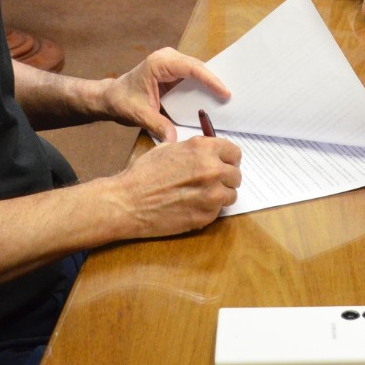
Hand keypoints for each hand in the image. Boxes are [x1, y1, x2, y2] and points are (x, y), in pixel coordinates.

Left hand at [99, 47, 229, 142]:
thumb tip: (173, 141)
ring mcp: (172, 62)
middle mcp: (168, 58)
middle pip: (199, 67)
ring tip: (227, 98)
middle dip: (215, 81)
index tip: (225, 93)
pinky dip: (203, 86)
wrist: (110, 97)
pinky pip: (193, 76)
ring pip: (198, 70)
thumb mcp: (139, 115)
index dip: (210, 80)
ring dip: (211, 83)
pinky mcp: (174, 71)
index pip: (192, 68)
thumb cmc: (122, 101)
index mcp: (159, 63)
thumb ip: (158, 125)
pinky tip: (213, 98)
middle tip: (233, 97)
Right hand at [111, 135, 242, 237]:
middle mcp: (212, 170)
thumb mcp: (168, 149)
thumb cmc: (143, 174)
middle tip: (211, 183)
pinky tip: (191, 207)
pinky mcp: (207, 216)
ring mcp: (211, 195)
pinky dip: (208, 210)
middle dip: (225, 178)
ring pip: (230, 195)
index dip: (228, 159)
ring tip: (200, 196)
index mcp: (204, 149)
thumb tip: (208, 153)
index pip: (234, 152)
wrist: (128, 202)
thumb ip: (193, 150)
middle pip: (235, 175)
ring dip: (220, 196)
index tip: (224, 164)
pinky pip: (218, 211)